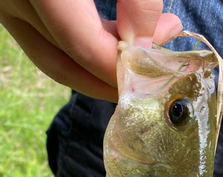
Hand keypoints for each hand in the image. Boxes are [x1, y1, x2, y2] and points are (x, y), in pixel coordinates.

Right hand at [0, 0, 181, 101]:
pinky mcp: (16, 8)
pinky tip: (118, 36)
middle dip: (118, 78)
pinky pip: (48, 41)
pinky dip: (84, 48)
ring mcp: (7, 8)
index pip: (85, 49)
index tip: (162, 65)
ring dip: (102, 69)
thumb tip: (145, 42)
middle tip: (158, 70)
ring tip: (145, 51)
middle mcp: (11, 3)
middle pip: (69, 65)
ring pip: (55, 59)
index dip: (126, 67)